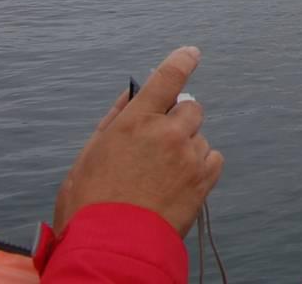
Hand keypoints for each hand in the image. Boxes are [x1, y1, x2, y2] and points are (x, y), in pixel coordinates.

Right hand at [53, 46, 224, 235]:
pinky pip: (213, 157)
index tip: (191, 53)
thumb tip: (133, 93)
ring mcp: (189, 154)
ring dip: (187, 147)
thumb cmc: (91, 202)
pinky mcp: (204, 178)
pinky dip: (200, 165)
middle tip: (159, 144)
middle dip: (178, 120)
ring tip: (160, 176)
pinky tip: (178, 183)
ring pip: (199, 136)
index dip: (181, 61)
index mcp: (135, 121)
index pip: (167, 78)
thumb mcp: (89, 156)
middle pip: (190, 108)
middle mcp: (167, 132)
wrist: (112, 247)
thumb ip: (115, 120)